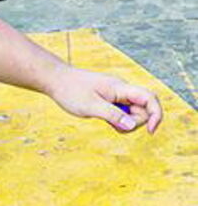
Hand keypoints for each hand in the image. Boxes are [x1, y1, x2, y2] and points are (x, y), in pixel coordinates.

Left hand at [47, 66, 161, 133]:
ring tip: (105, 121)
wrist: (54, 79)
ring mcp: (116, 94)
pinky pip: (122, 112)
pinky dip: (117, 120)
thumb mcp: (90, 106)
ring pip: (132, 113)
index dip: (156, 115)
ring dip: (124, 122)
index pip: (150, 98)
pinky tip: (104, 119)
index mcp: (120, 87)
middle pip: (143, 109)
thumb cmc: (70, 90)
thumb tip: (131, 125)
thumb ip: (112, 115)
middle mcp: (121, 89)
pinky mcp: (109, 99)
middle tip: (113, 126)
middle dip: (135, 122)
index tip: (149, 131)